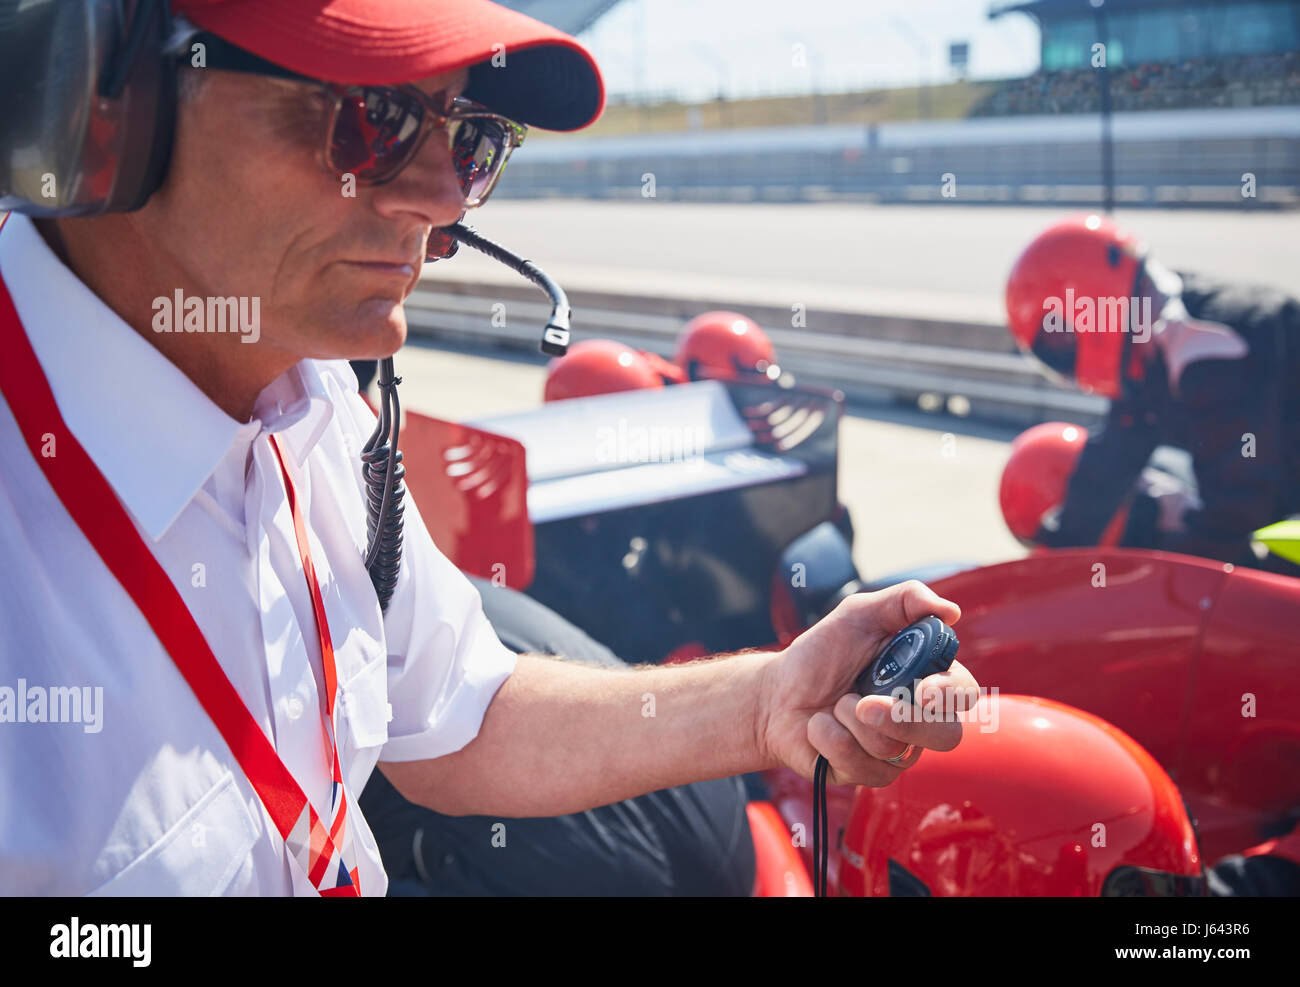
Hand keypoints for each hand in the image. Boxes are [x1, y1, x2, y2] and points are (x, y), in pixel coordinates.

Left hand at [758, 580, 979, 786]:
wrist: (776, 693)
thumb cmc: (820, 654)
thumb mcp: (858, 615)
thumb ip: (904, 601)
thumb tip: (951, 611)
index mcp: (925, 678)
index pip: (964, 694)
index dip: (952, 694)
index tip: (925, 689)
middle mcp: (918, 718)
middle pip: (946, 736)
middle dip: (904, 721)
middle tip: (865, 704)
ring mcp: (895, 750)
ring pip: (896, 750)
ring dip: (851, 720)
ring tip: (834, 703)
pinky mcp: (868, 774)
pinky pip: (863, 768)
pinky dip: (831, 740)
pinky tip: (820, 727)